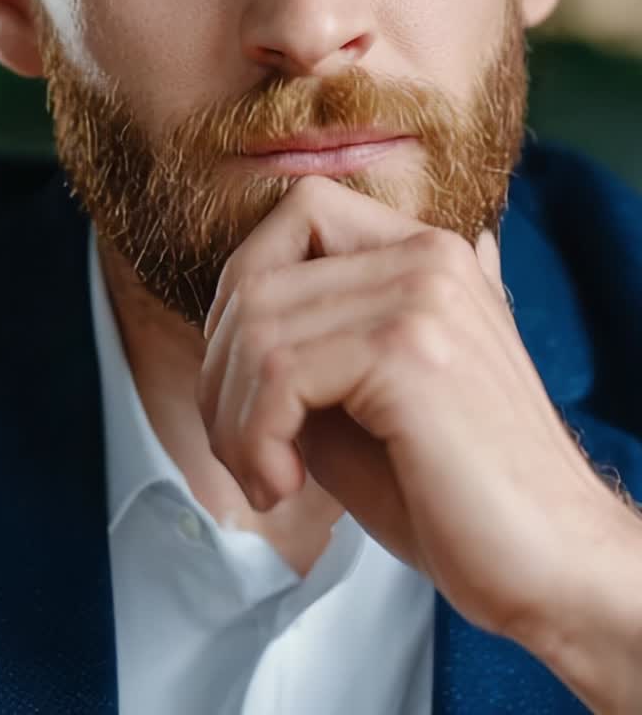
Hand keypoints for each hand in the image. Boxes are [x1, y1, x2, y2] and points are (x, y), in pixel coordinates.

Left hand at [198, 176, 623, 643]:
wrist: (552, 563)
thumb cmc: (455, 495)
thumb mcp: (364, 400)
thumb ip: (309, 344)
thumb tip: (227, 319)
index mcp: (426, 253)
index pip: (300, 212)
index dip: (244, 292)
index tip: (247, 386)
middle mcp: (427, 254)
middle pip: (259, 271)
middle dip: (221, 371)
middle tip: (241, 452)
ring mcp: (421, 295)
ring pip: (258, 326)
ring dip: (233, 419)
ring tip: (265, 479)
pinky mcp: (409, 350)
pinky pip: (280, 374)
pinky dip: (255, 438)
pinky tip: (283, 486)